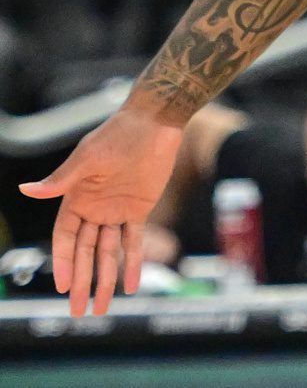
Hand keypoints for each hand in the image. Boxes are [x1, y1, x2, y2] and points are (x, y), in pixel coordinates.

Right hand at [18, 107, 185, 315]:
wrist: (154, 122)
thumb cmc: (117, 136)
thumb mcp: (88, 159)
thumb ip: (61, 181)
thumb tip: (25, 190)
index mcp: (75, 199)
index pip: (65, 238)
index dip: (64, 262)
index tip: (63, 286)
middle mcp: (92, 209)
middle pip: (84, 252)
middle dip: (81, 281)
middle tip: (78, 310)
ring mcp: (115, 211)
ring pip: (107, 252)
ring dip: (105, 279)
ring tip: (101, 308)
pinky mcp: (139, 209)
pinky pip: (134, 240)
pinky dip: (133, 263)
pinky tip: (132, 286)